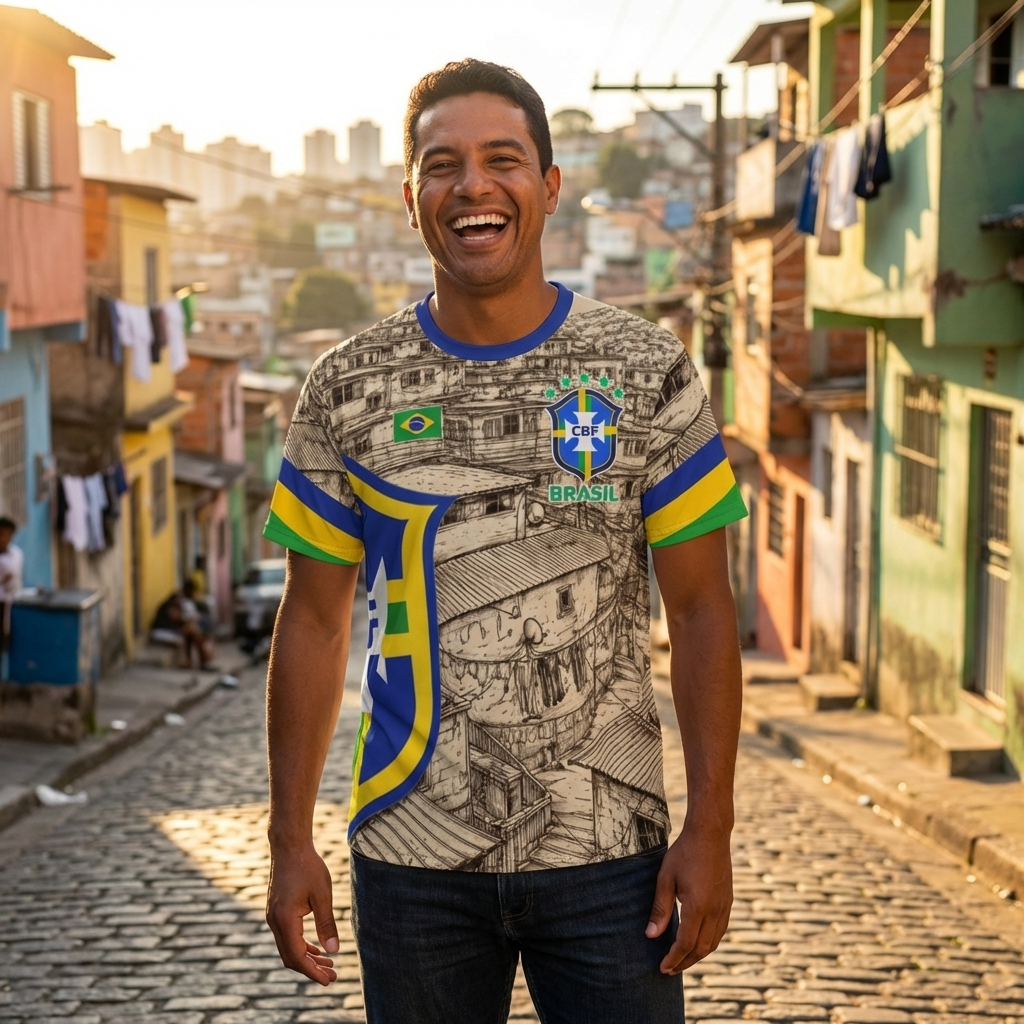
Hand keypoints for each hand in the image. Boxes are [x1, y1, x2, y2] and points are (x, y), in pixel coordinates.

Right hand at [266, 842, 339, 984]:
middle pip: (290, 956)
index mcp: (284, 919)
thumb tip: (334, 951)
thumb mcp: (322, 894)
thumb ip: (327, 924)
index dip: (312, 971)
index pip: (297, 956)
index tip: (328, 980)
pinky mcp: (276, 911)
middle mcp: (274, 921)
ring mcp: (273, 917)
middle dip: (311, 969)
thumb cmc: (308, 866)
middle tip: (332, 976)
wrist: (289, 846)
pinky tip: (316, 948)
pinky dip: (301, 945)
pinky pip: (287, 936)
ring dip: (307, 958)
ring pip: (288, 947)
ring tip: (328, 964)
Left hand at [646, 823, 732, 973]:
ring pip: (713, 942)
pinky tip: (698, 943)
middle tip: (669, 970)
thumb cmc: (684, 853)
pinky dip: (709, 943)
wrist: (710, 834)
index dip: (673, 958)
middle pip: (701, 948)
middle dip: (684, 962)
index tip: (662, 967)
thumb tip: (651, 935)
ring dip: (697, 955)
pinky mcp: (728, 901)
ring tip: (681, 960)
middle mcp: (715, 911)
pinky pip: (720, 931)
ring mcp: (724, 907)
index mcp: (698, 907)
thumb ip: (660, 908)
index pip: (685, 943)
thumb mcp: (666, 878)